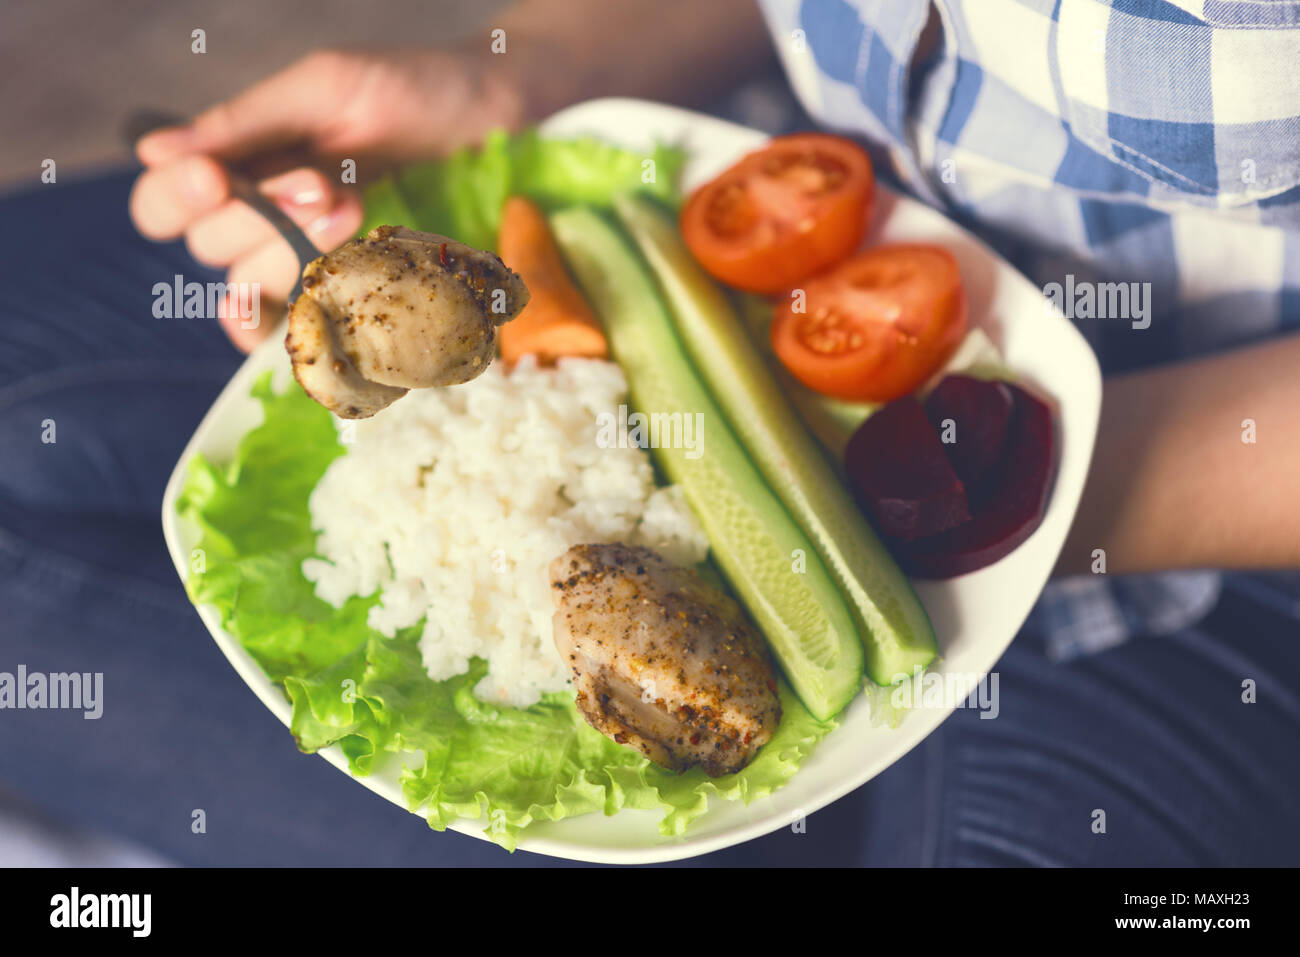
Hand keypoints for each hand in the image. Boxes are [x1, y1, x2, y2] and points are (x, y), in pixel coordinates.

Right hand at [129, 48, 527, 350]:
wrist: (496, 115)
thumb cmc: (412, 89)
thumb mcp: (325, 89)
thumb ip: (245, 124)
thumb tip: (154, 153)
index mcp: (245, 159)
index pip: (166, 203)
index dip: (176, 200)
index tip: (213, 179)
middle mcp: (266, 216)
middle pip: (212, 247)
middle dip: (261, 217)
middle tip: (324, 185)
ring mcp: (311, 259)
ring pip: (256, 285)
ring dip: (297, 250)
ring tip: (353, 208)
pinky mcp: (356, 293)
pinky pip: (300, 330)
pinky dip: (296, 324)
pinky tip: (312, 309)